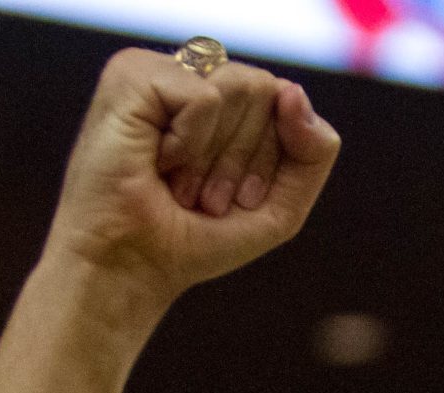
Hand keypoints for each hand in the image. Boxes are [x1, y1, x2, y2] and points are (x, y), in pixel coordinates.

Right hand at [46, 48, 340, 302]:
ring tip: (177, 184)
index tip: (226, 204)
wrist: (129, 269)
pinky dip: (190, 146)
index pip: (284, 103)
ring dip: (216, 157)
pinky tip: (157, 163)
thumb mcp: (280, 206)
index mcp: (220, 99)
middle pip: (267, 91)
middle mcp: (189, 76)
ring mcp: (159, 72)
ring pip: (245, 86)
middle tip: (199, 198)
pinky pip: (205, 97)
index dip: (265, 164)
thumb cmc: (194, 241)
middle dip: (243, 160)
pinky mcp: (133, 75)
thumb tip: (292, 90)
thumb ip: (314, 152)